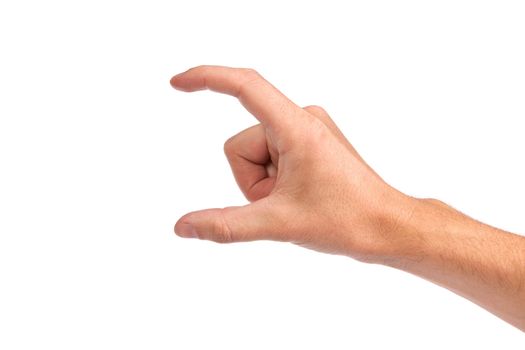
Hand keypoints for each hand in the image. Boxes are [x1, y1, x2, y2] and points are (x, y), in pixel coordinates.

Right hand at [170, 65, 414, 260]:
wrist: (387, 227)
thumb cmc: (346, 221)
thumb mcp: (277, 223)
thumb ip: (225, 225)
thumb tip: (182, 227)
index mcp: (296, 127)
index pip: (244, 86)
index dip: (207, 79)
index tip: (177, 83)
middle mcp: (301, 119)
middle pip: (241, 147)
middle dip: (251, 182)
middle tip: (285, 202)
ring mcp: (306, 130)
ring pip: (254, 155)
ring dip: (263, 185)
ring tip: (295, 200)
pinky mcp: (309, 141)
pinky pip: (270, 157)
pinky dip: (273, 181)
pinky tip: (300, 194)